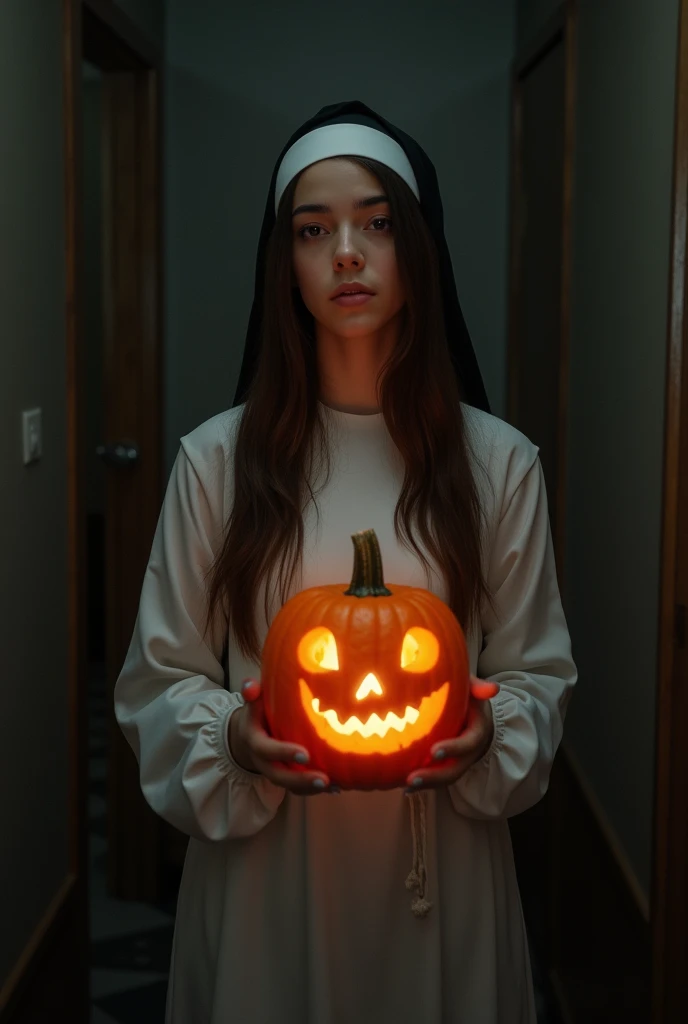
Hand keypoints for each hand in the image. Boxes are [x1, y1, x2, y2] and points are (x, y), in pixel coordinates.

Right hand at [228, 678, 335, 794]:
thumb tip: (250, 686)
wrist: (249, 734)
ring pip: (290, 786)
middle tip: (324, 779)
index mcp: (255, 741)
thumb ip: (252, 692)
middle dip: (300, 780)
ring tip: (334, 785)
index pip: (267, 749)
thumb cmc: (257, 713)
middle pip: (278, 776)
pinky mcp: (286, 777)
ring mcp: (274, 771)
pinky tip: (338, 786)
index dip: (284, 753)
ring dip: (311, 788)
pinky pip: (299, 789)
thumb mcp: (252, 702)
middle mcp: (263, 761)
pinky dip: (316, 789)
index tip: (305, 755)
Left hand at [404, 676, 498, 792]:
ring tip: (406, 784)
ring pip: (445, 778)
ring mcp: (458, 761)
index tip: (434, 752)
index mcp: (477, 731)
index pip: (468, 743)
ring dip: (427, 784)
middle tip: (412, 777)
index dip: (454, 749)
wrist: (473, 713)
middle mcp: (469, 752)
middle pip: (455, 769)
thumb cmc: (468, 698)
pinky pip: (437, 779)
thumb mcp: (472, 688)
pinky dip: (422, 784)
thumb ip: (477, 686)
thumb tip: (492, 688)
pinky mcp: (447, 766)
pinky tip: (403, 787)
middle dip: (435, 776)